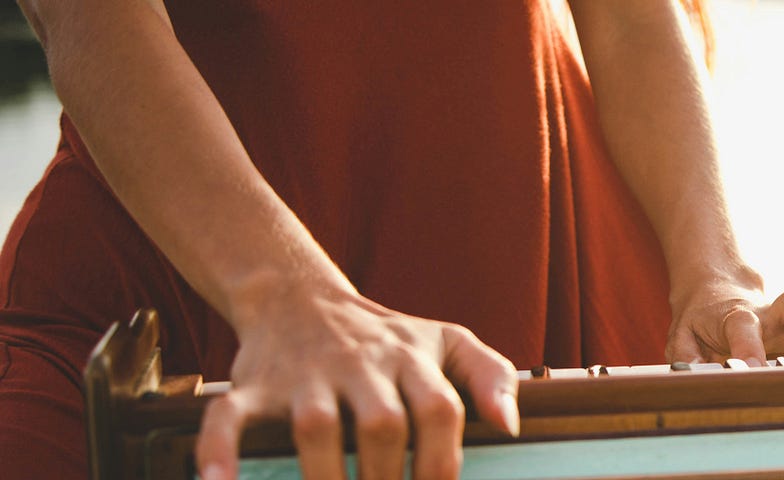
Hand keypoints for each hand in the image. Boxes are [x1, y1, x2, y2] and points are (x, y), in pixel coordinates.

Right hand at [193, 287, 519, 479]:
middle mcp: (358, 365)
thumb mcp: (447, 341)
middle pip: (382, 425)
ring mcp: (303, 376)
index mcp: (410, 358)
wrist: (297, 295)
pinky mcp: (252, 385)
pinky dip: (219, 452)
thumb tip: (511, 426)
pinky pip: (229, 418)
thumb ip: (492, 375)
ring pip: (315, 427)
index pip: (440, 410)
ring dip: (326, 477)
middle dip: (389, 479)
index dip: (444, 462)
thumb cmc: (386, 336)